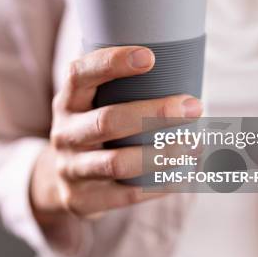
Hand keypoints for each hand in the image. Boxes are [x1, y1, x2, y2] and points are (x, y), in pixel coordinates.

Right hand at [29, 46, 202, 238]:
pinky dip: (158, 185)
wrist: (60, 179)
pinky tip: (184, 176)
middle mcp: (64, 133)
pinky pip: (125, 195)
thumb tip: (182, 57)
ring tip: (196, 144)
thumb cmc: (94, 128)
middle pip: (107, 121)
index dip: (111, 63)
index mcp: (67, 101)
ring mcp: (71, 169)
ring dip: (162, 153)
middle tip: (194, 106)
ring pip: (117, 163)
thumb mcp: (92, 103)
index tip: (150, 57)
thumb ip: (121, 84)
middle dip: (154, 113)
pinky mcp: (82, 199)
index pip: (80, 75)